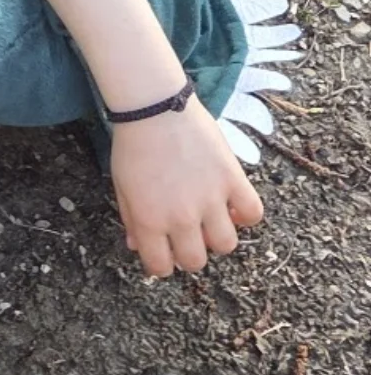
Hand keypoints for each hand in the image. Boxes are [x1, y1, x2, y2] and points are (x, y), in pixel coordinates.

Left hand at [109, 97, 263, 277]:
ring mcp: (210, 199)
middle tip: (188, 235)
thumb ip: (131, 219)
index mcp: (150, 221)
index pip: (161, 267)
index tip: (165, 252)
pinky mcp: (232, 179)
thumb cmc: (133, 144)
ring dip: (218, 236)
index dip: (162, 263)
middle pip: (196, 262)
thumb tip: (138, 246)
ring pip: (226, 244)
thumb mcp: (121, 186)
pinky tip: (233, 204)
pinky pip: (252, 213)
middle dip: (191, 253)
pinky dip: (245, 214)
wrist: (154, 107)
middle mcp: (181, 217)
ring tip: (211, 218)